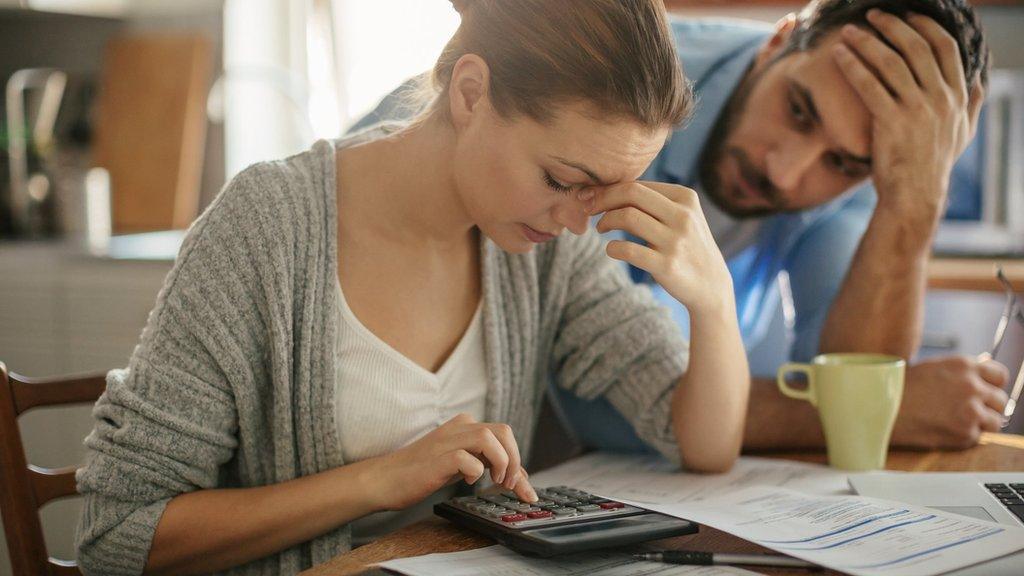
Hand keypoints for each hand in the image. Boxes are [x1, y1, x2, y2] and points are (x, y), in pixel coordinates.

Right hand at [371, 413, 536, 510]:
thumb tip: (519, 478)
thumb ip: (486, 464)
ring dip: (501, 462)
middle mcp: (459, 428)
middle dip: (514, 459)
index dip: (519, 461)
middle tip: (508, 483)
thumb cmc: (422, 472)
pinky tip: (470, 480)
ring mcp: (447, 441)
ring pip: (489, 438)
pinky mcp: (437, 458)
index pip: (504, 435)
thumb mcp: (461, 465)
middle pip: (503, 431)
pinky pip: (466, 458)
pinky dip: (475, 470)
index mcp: (465, 426)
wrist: (385, 479)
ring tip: (495, 481)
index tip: (524, 488)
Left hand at [585, 181, 732, 314]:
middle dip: (602, 198)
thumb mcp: (680, 216)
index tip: (591, 196)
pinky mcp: (667, 265)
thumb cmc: (686, 245)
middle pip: (631, 193)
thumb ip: (653, 201)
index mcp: (685, 197)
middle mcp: (683, 216)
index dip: (608, 189)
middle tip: (588, 208)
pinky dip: (612, 248)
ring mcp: (676, 241)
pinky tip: (611, 250)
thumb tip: (607, 187)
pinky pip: (628, 250)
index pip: (638, 184)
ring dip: (605, 221)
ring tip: (600, 228)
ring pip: (628, 217)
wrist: (710, 285)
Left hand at [833, 10, 983, 222]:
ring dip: (867, 41)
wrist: (915, 195)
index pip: (945, 48)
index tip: (907, 15)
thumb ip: (971, 104)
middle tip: (871, 15)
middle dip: (892, 26)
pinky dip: (852, 66)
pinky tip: (839, 54)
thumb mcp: (963, 133)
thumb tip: (980, 82)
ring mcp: (916, 109)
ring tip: (847, 31)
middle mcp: (940, 98)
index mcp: (957, 96)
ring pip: (890, 62)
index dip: (925, 26)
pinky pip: (869, 85)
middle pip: (916, 47)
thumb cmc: (934, 165)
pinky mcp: (891, 122)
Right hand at [892, 355, 1008, 449]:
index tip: (986, 392)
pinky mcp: (965, 433)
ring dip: (980, 424)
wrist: (879, 409)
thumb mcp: (932, 369)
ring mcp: (971, 410)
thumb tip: (980, 379)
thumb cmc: (898, 388)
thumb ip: (959, 373)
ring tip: (955, 423)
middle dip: (987, 407)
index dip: (993, 385)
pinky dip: (963, 437)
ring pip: (994, 421)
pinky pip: (976, 438)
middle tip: (968, 411)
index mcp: (963, 365)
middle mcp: (972, 386)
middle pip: (1000, 400)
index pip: (1000, 375)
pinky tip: (942, 430)